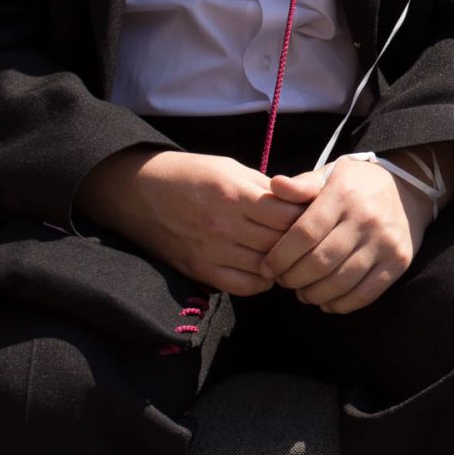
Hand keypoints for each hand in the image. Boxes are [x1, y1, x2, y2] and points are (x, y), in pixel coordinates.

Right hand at [75, 148, 302, 295]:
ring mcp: (211, 251)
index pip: (288, 215)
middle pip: (280, 243)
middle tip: (309, 239)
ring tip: (290, 254)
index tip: (315, 216)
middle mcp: (224, 225)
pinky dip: (261, 281)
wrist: (138, 191)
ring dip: (282, 263)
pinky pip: (243, 286)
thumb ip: (265, 187)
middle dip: (299, 241)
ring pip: (266, 267)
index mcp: (234, 193)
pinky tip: (264, 269)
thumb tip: (301, 201)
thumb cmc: (190, 174)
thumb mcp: (230, 167)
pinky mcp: (200, 270)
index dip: (307, 217)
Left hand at [260, 159, 435, 313]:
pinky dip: (340, 304)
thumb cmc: (357, 184)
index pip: (304, 233)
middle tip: (283, 281)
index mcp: (343, 195)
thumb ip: (301, 186)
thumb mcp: (329, 174)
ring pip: (340, 282)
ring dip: (313, 294)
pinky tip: (326, 301)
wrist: (409, 188)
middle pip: (320, 262)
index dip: (280, 256)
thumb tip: (275, 186)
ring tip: (302, 292)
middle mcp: (366, 219)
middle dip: (293, 278)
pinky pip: (365, 294)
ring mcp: (385, 243)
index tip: (266, 267)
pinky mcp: (398, 262)